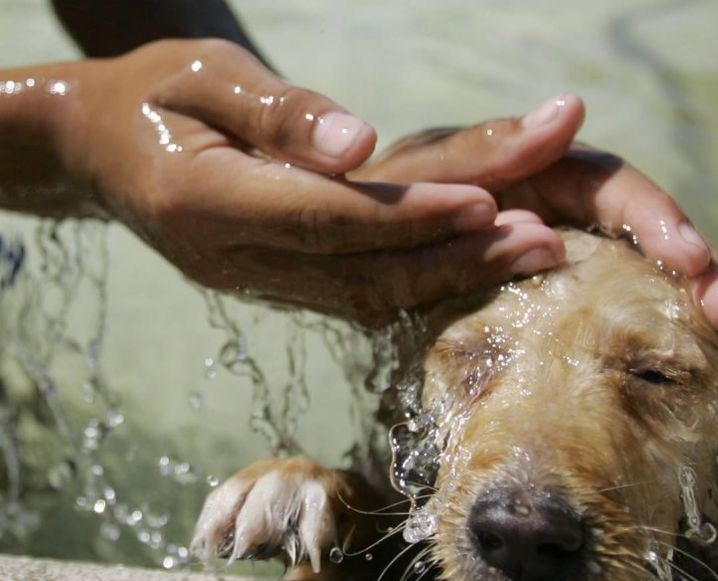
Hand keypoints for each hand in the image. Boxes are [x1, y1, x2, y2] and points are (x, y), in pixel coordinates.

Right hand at [48, 39, 570, 322]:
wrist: (102, 147)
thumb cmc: (151, 93)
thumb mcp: (201, 74)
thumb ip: (277, 111)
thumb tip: (359, 145)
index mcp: (204, 203)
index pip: (326, 217)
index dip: (409, 215)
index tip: (488, 200)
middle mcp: (234, 259)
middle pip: (362, 273)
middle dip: (457, 260)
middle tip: (543, 242)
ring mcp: (258, 282)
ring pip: (369, 297)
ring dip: (455, 279)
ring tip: (534, 255)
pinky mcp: (280, 283)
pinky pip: (360, 296)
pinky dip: (426, 284)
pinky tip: (484, 267)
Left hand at [356, 101, 717, 356]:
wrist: (344, 255)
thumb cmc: (381, 204)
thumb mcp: (424, 175)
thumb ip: (489, 150)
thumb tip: (572, 109)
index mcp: (544, 175)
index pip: (619, 190)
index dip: (661, 223)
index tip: (693, 263)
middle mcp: (571, 216)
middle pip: (656, 239)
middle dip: (706, 276)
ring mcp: (575, 265)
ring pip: (653, 282)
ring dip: (708, 309)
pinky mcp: (569, 311)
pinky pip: (625, 322)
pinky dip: (671, 341)